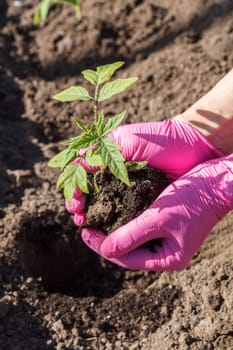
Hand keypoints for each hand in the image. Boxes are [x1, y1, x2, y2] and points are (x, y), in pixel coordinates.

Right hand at [66, 119, 220, 224]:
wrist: (196, 149)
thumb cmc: (162, 139)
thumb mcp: (128, 139)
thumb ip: (103, 150)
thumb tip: (77, 164)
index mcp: (108, 158)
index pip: (82, 175)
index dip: (74, 188)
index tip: (74, 200)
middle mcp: (116, 176)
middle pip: (89, 193)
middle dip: (78, 205)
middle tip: (77, 216)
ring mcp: (128, 190)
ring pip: (104, 206)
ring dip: (91, 215)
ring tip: (84, 224)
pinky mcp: (142, 203)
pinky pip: (123, 215)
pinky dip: (112, 222)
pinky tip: (105, 229)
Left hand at [81, 155, 232, 269]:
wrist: (216, 182)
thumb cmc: (192, 200)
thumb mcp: (159, 218)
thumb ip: (131, 235)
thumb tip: (104, 250)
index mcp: (167, 258)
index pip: (126, 259)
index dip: (103, 247)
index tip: (84, 233)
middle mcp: (164, 250)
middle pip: (127, 251)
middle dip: (105, 239)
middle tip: (85, 226)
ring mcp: (165, 236)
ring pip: (131, 237)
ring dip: (113, 228)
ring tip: (94, 218)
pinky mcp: (164, 222)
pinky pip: (138, 224)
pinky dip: (124, 218)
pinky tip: (112, 209)